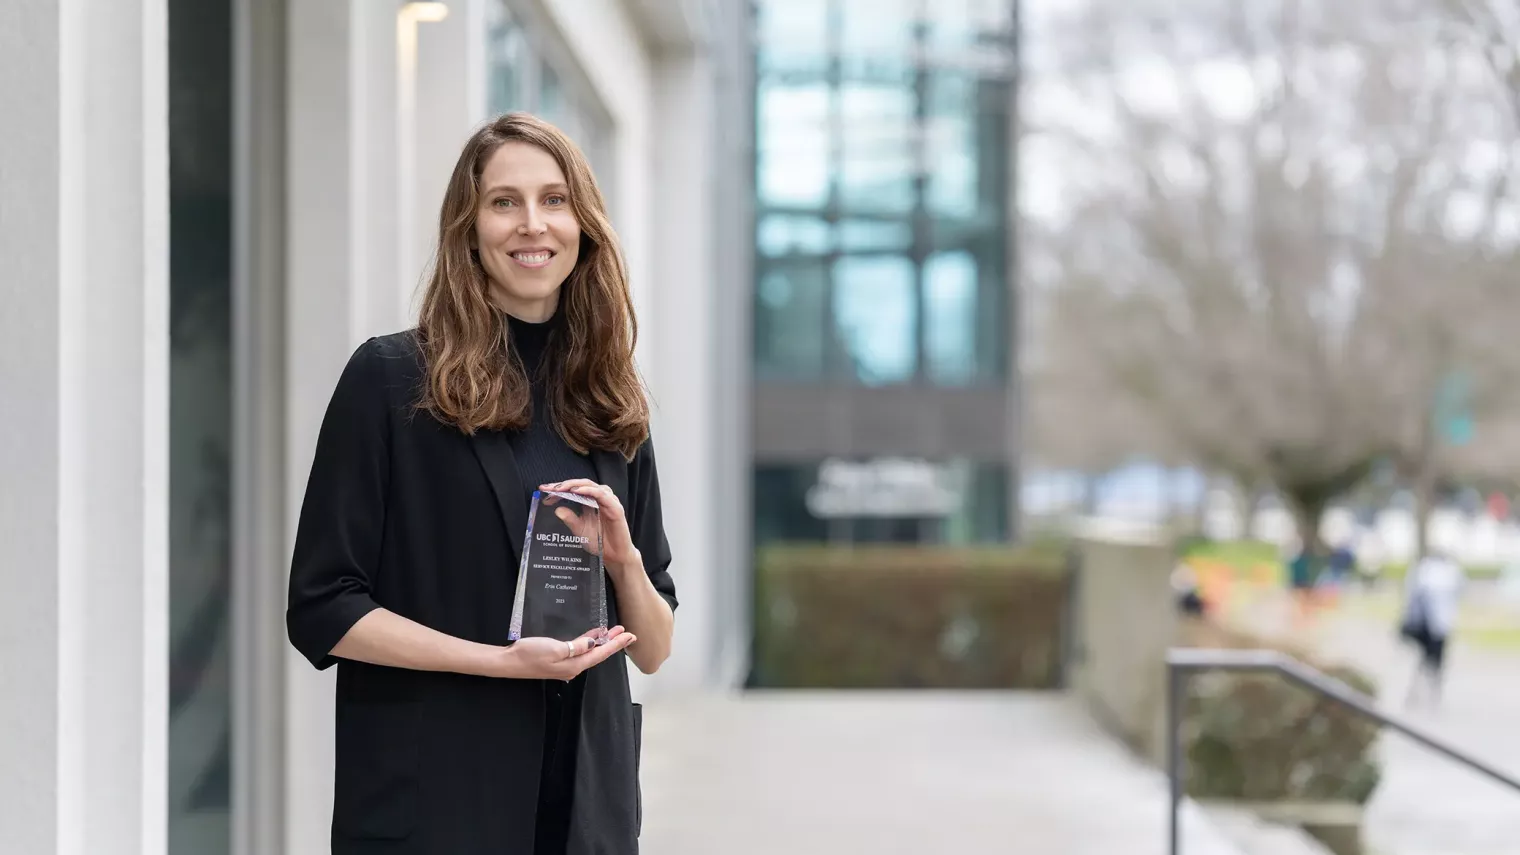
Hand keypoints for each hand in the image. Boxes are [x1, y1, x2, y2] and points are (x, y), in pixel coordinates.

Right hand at [502, 625, 635, 680]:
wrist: (509, 662)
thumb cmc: (529, 654)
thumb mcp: (555, 648)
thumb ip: (576, 647)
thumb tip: (593, 643)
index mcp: (575, 665)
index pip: (601, 653)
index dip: (616, 644)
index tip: (631, 635)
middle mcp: (573, 667)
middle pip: (598, 654)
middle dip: (613, 643)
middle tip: (628, 632)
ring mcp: (565, 664)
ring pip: (590, 652)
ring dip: (602, 642)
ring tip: (614, 632)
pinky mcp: (558, 659)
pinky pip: (580, 651)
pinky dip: (589, 642)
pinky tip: (592, 636)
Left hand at [540, 479, 639, 572]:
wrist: (614, 556)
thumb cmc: (599, 542)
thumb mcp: (579, 530)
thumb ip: (570, 519)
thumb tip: (556, 510)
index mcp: (591, 502)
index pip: (574, 489)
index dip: (560, 488)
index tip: (543, 489)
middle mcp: (600, 499)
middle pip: (582, 484)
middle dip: (565, 484)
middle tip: (550, 488)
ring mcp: (608, 502)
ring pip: (592, 486)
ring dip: (576, 485)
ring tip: (562, 488)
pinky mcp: (615, 508)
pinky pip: (602, 495)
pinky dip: (590, 491)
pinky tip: (577, 491)